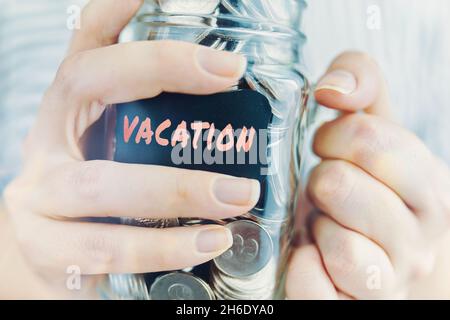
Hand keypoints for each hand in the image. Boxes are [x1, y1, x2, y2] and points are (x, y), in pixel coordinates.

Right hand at [3, 0, 258, 297]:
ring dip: (179, 188)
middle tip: (229, 71)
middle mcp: (50, 137)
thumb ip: (160, 132)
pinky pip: (108, 249)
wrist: (48, 256)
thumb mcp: (118, 151)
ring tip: (238, 195)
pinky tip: (209, 242)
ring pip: (103, 183)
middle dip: (160, 67)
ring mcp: (42, 193)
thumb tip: (240, 122)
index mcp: (73, 107)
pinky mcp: (48, 248)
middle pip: (89, 82)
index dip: (117, 6)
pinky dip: (165, 247)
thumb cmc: (97, 199)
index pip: (90, 41)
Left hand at [286, 52, 449, 298]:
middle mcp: (416, 240)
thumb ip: (362, 83)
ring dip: (316, 227)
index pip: (370, 140)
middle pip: (339, 185)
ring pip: (339, 247)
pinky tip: (307, 255)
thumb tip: (332, 86)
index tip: (327, 146)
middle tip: (325, 187)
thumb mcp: (377, 128)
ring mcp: (386, 281)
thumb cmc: (373, 189)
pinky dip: (303, 271)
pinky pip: (316, 290)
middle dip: (320, 179)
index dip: (333, 136)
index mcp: (428, 187)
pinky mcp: (352, 307)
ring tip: (323, 223)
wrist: (385, 257)